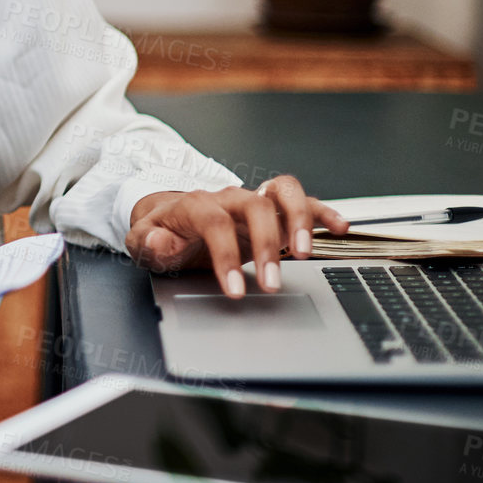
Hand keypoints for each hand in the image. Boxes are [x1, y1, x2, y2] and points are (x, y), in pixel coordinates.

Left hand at [126, 175, 348, 297]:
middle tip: (271, 283)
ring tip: (305, 251)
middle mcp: (228, 198)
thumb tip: (162, 241)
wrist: (172, 219)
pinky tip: (339, 228)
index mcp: (195, 205)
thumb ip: (147, 243)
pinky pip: (302, 201)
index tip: (235, 290)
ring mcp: (253, 201)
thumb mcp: (143, 242)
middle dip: (266, 245)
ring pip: (282, 191)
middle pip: (254, 206)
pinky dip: (322, 211)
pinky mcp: (273, 211)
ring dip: (299, 219)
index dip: (225, 255)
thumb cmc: (162, 233)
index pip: (213, 222)